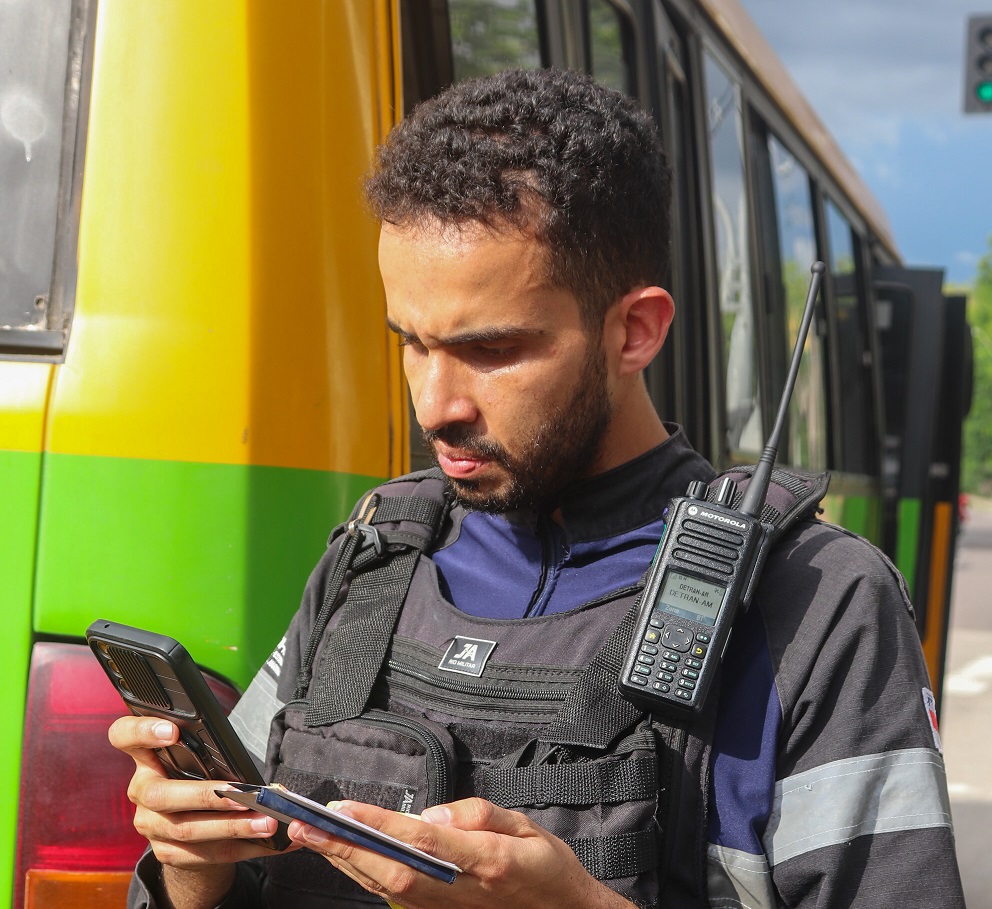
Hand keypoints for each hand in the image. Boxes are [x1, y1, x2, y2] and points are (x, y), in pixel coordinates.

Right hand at [108, 715, 295, 908]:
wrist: (188, 828)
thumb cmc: (201, 775)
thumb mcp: (200, 758)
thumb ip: (212, 754)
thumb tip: (251, 768)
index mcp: (147, 757)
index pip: (125, 736)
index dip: (142, 732)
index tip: (173, 730)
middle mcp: (142, 791)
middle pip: (162, 795)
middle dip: (207, 796)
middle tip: (244, 793)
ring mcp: (151, 826)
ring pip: (188, 830)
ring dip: (234, 827)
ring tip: (267, 822)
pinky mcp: (167, 853)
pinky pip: (208, 854)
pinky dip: (244, 847)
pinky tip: (270, 842)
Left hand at [287, 797, 634, 908]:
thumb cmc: (547, 870)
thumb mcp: (528, 826)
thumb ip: (479, 815)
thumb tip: (433, 814)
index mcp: (485, 861)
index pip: (423, 841)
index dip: (381, 826)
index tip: (345, 810)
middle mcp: (460, 890)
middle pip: (391, 871)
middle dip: (344, 848)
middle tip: (305, 825)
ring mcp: (446, 908)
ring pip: (385, 888)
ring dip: (344, 862)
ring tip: (310, 836)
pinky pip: (393, 897)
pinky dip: (363, 877)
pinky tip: (342, 858)